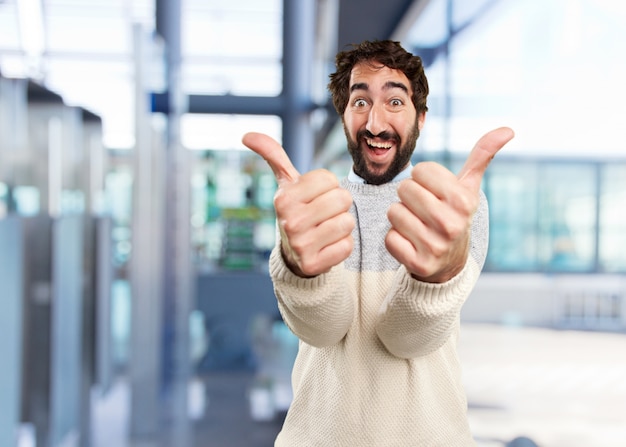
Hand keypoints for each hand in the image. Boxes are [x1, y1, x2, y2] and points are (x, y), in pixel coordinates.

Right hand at [242, 132, 354, 276]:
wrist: (294, 254)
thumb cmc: (297, 210)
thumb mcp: (286, 184)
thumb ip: (273, 156)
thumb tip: (247, 135)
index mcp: (284, 198)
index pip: (329, 179)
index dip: (328, 187)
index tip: (315, 197)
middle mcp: (289, 221)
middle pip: (342, 198)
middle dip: (338, 205)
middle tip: (323, 214)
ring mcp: (301, 245)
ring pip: (347, 222)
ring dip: (341, 226)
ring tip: (325, 230)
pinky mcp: (313, 265)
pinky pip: (347, 246)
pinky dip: (341, 246)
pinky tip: (326, 247)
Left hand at [385, 127, 514, 282]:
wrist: (450, 262)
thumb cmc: (454, 214)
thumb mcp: (468, 187)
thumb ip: (482, 156)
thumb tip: (508, 129)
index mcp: (463, 201)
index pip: (420, 170)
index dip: (422, 179)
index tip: (433, 192)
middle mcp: (451, 225)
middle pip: (404, 189)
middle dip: (408, 196)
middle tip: (422, 209)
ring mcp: (434, 246)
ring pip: (393, 212)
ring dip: (400, 217)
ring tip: (416, 225)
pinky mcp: (417, 264)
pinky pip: (389, 238)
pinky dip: (395, 239)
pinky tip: (411, 243)